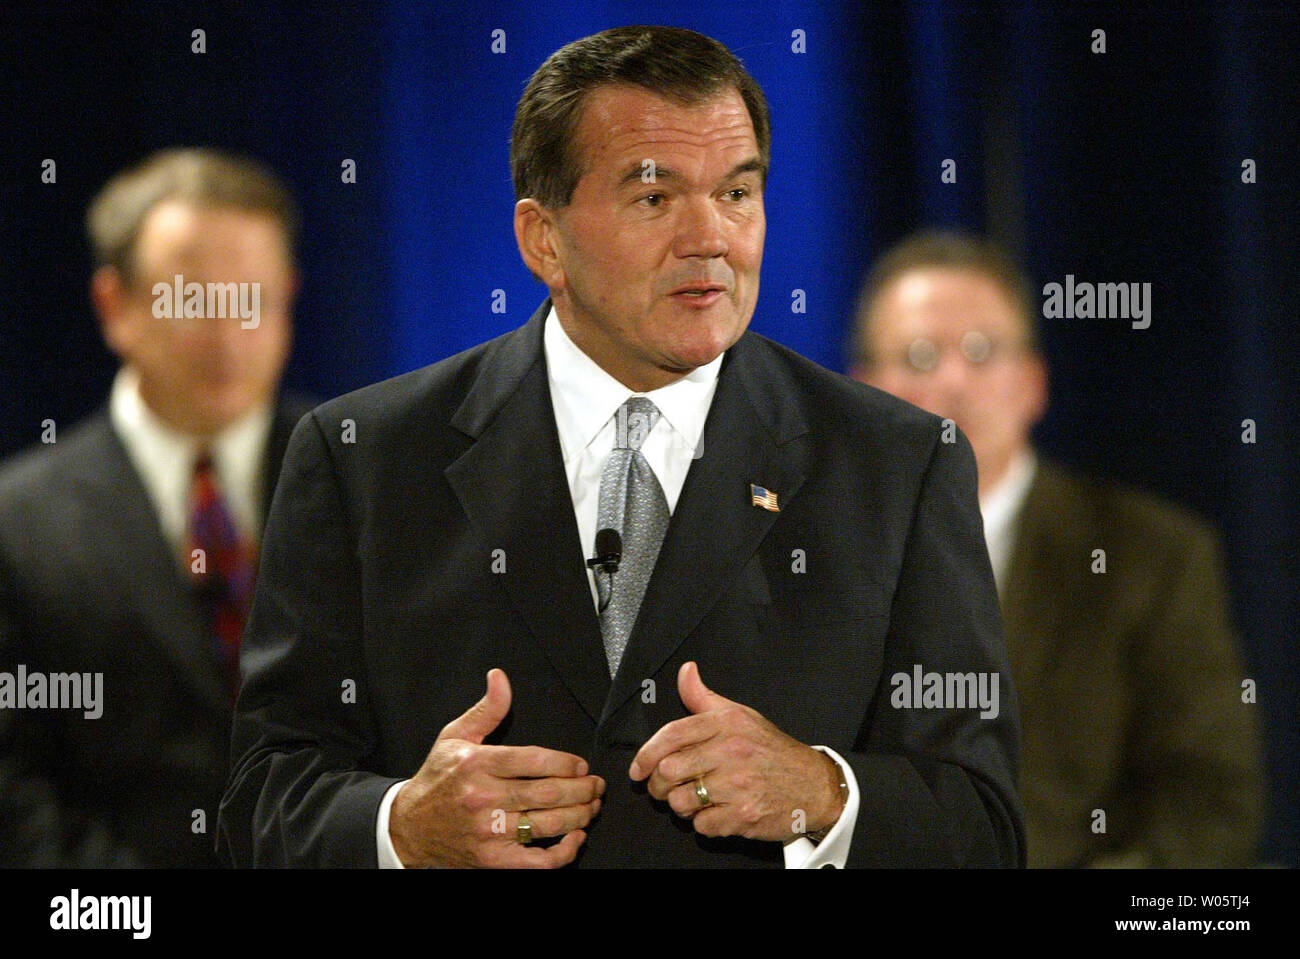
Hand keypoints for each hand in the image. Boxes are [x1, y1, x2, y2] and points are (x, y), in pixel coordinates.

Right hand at [389, 668, 604, 867]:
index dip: (566, 763)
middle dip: (582, 789)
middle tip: (597, 785)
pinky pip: (537, 861)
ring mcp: (489, 831)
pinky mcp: (492, 859)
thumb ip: (487, 709)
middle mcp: (483, 797)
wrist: (408, 827)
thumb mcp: (455, 736)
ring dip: (580, 815)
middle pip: (548, 793)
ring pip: (548, 824)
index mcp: (477, 764)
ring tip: (592, 806)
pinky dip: (564, 852)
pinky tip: (575, 838)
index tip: (581, 766)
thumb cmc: (438, 778)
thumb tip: (500, 677)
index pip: (534, 760)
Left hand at [629, 662, 844, 842]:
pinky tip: (714, 813)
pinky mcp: (744, 815)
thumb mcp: (740, 715)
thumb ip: (704, 697)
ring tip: (692, 800)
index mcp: (726, 724)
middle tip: (664, 789)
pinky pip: (702, 825)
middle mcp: (731, 752)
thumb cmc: (772, 750)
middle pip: (668, 772)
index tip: (638, 769)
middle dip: (658, 786)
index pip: (671, 735)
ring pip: (680, 802)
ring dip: (679, 807)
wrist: (814, 784)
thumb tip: (686, 671)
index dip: (646, 754)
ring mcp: (738, 785)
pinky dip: (702, 824)